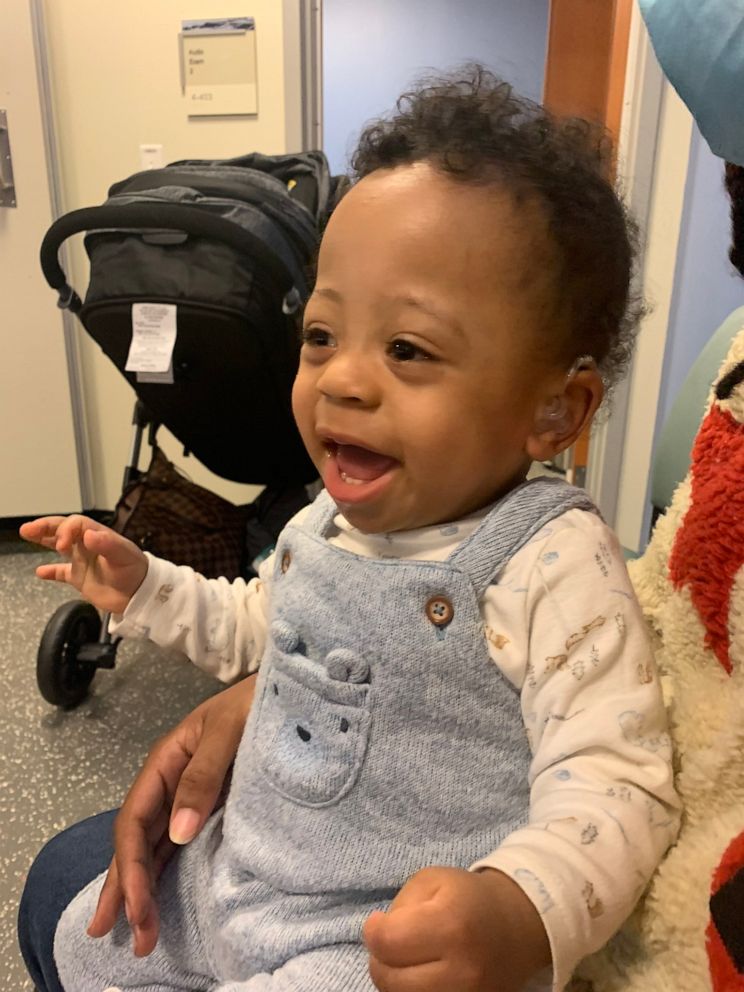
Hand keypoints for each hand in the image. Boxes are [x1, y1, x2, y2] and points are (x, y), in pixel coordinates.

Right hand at [19, 514, 147, 613]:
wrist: (140, 596)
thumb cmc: (135, 572)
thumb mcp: (124, 555)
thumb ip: (108, 544)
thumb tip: (88, 534)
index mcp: (99, 536)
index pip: (76, 524)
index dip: (65, 530)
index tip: (61, 546)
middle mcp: (88, 545)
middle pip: (64, 530)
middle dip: (46, 527)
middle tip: (28, 529)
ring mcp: (83, 561)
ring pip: (59, 546)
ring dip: (44, 539)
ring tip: (26, 534)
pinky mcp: (80, 578)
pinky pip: (62, 572)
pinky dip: (51, 571)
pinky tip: (39, 572)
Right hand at [86, 675, 255, 955]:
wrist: (294, 689)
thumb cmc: (257, 702)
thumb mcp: (229, 729)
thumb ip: (204, 775)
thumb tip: (178, 832)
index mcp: (166, 761)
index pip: (134, 821)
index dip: (131, 867)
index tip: (137, 909)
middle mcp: (172, 783)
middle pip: (138, 841)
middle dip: (128, 890)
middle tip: (122, 938)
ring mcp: (190, 796)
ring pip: (155, 848)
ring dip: (144, 889)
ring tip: (140, 935)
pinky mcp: (212, 806)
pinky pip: (179, 845)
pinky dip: (166, 874)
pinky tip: (160, 900)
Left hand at [364, 866, 550, 991]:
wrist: (516, 927)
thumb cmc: (468, 898)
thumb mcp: (431, 881)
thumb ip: (399, 907)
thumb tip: (377, 936)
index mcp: (451, 924)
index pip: (387, 942)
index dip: (373, 930)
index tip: (378, 922)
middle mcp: (461, 969)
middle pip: (389, 980)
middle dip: (380, 959)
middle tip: (392, 942)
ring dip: (395, 980)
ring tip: (407, 959)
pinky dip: (414, 991)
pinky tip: (421, 975)